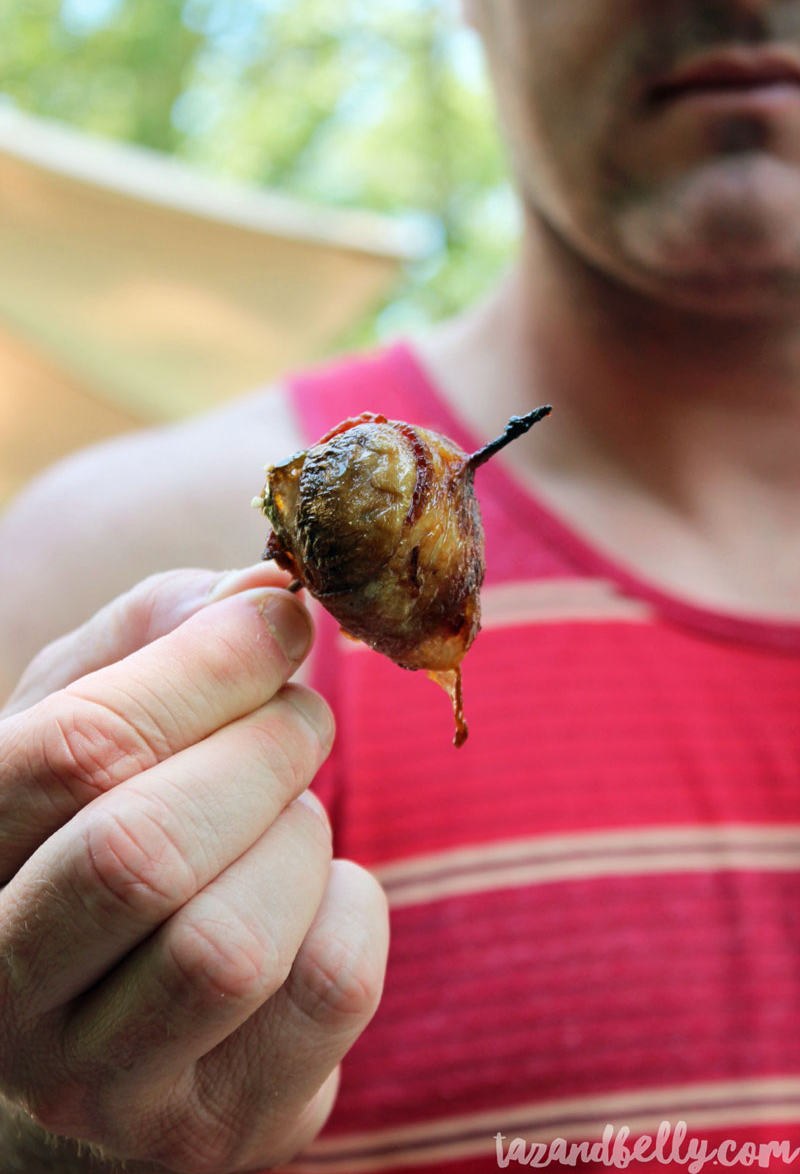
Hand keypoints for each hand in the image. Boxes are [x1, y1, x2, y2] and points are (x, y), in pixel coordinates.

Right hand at [0, 565, 388, 1172]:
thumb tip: (262, 591)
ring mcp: (102, 1090)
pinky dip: (351, 906)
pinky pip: (327, 990)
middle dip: (261, 750)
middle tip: (301, 714)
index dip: (202, 668)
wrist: (109, 1020)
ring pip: (231, 942)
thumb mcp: (88, 718)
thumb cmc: (100, 832)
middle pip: (147, 851)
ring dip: (297, 838)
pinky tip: (313, 893)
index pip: (73, 752)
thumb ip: (156, 639)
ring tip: (288, 813)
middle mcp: (1, 999)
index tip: (278, 620)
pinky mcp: (218, 1132)